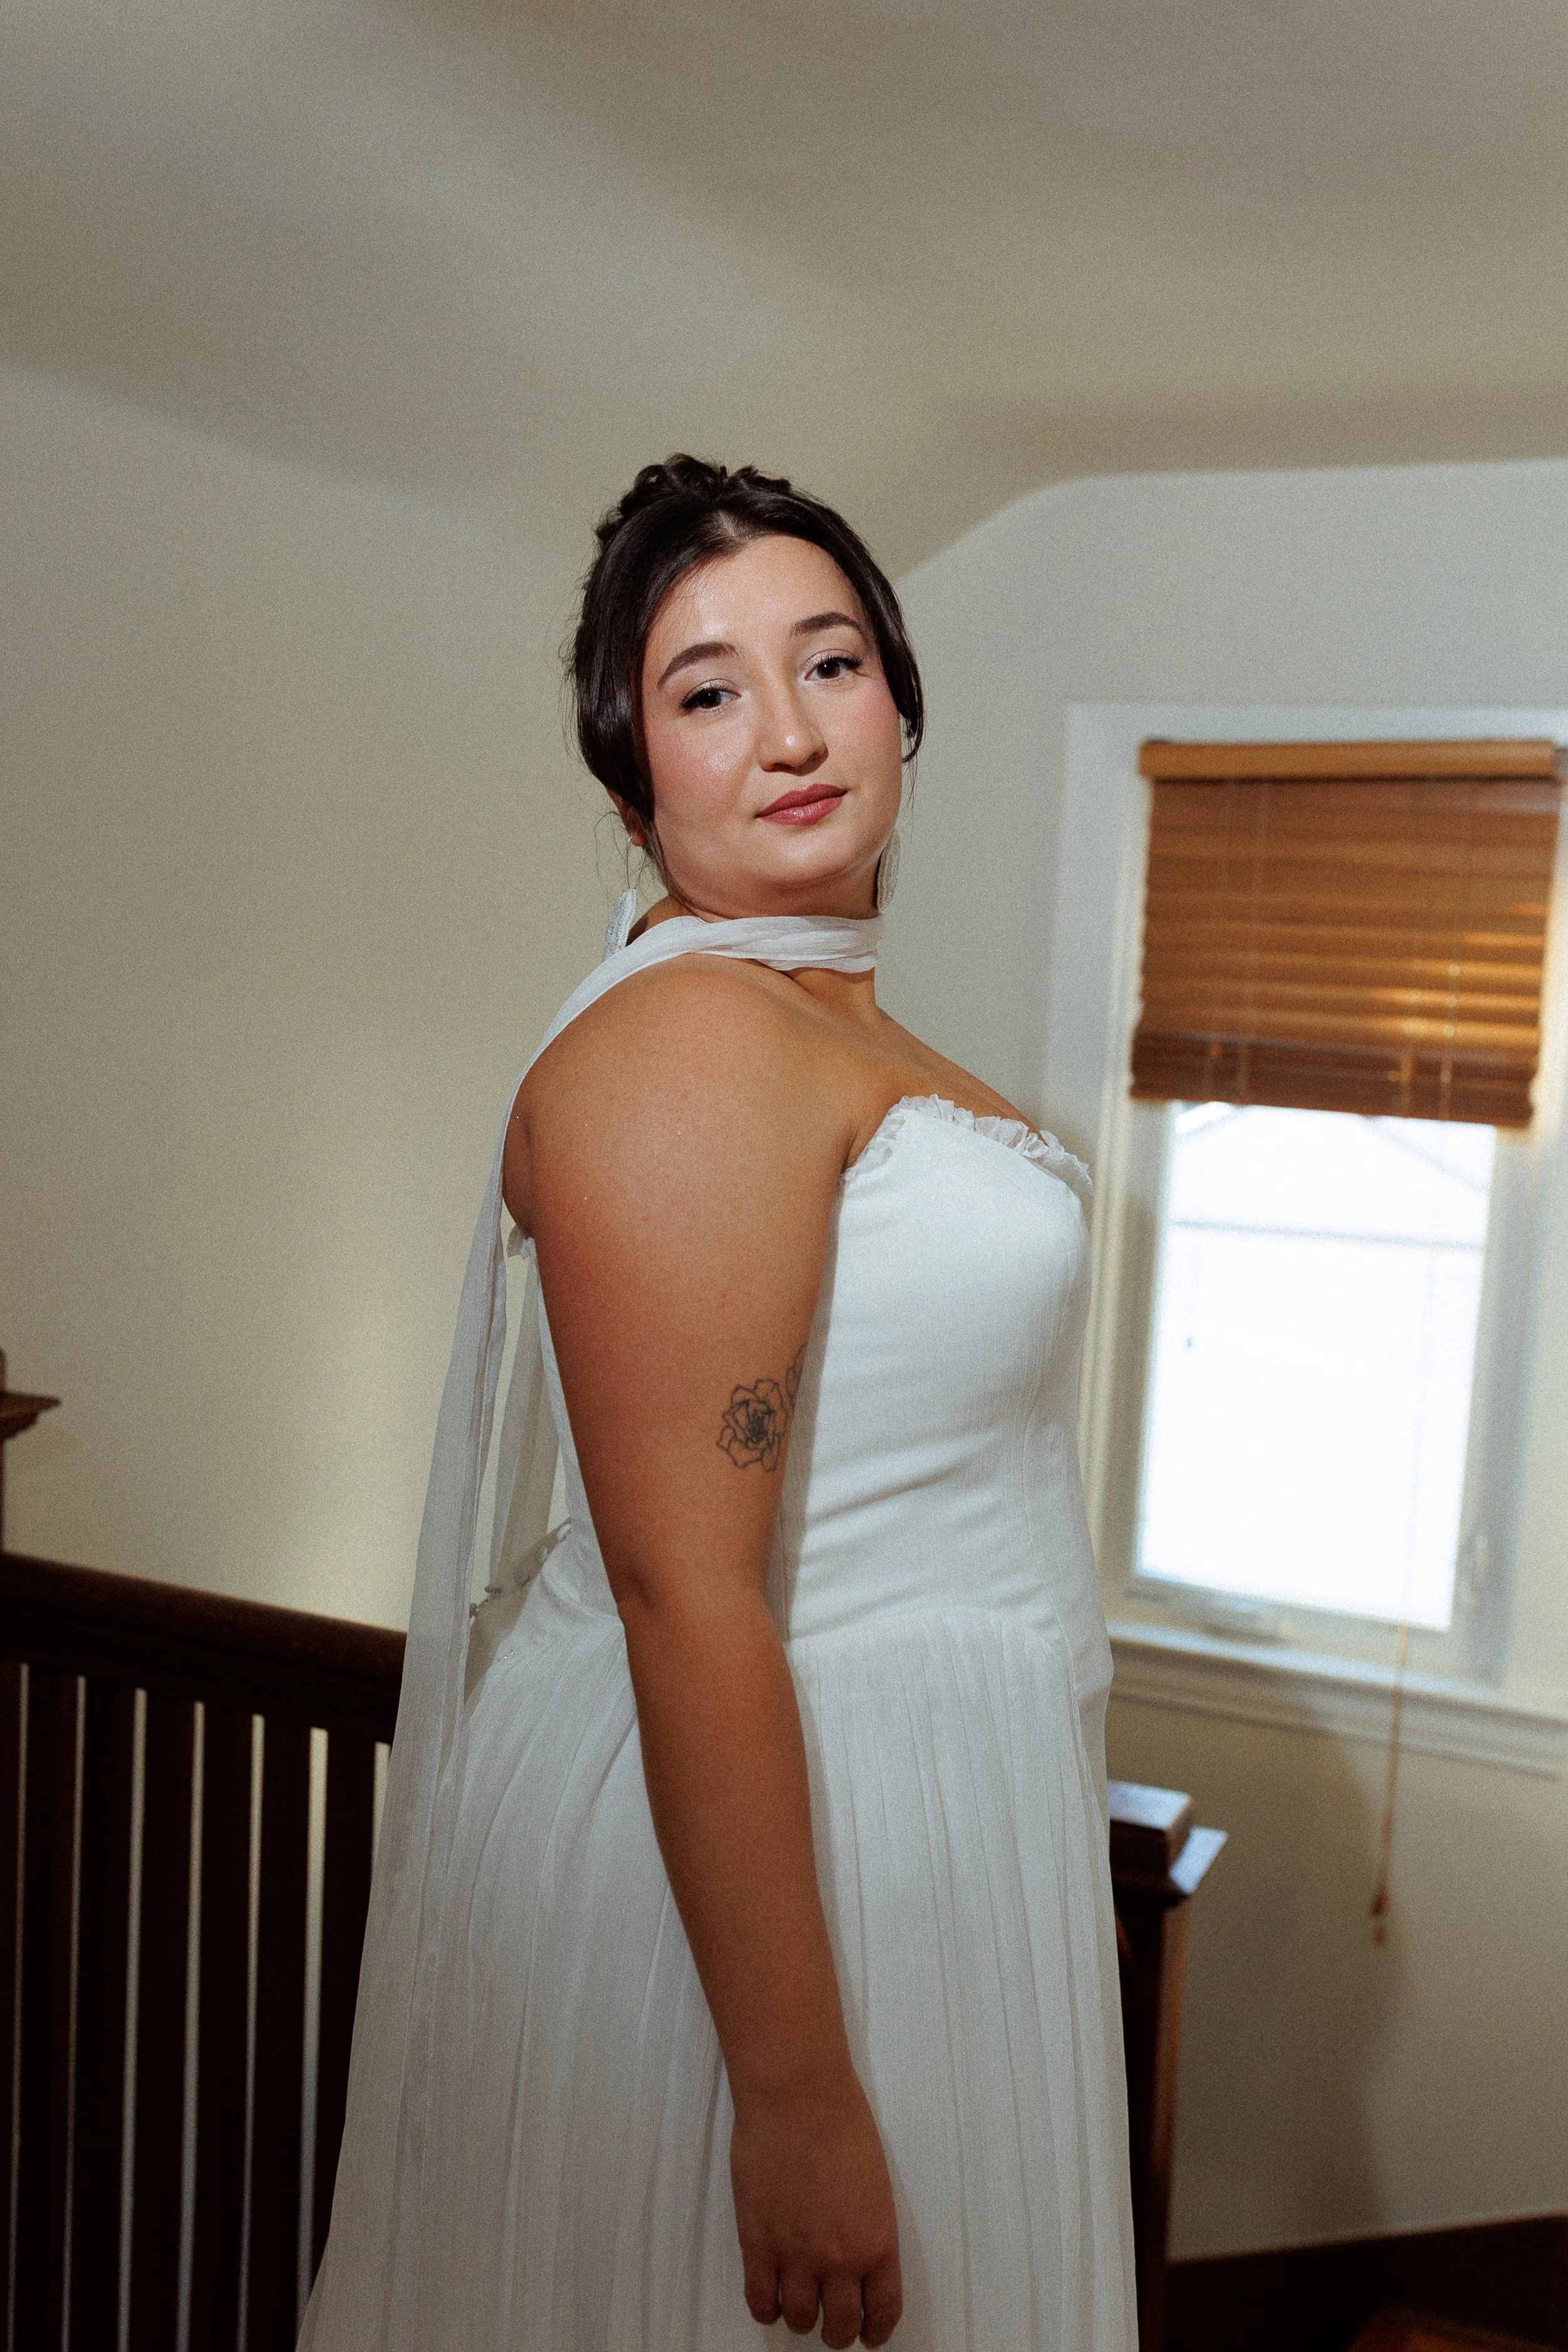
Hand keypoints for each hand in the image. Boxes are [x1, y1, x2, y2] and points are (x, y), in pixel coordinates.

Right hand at [730, 2071, 902, 2347]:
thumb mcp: (875, 2185)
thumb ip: (867, 2231)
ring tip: (801, 2307)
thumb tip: (856, 2262)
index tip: (870, 2336)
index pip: (883, 2311)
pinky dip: (767, 2310)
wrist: (797, 2094)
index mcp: (878, 2242)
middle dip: (838, 2332)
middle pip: (840, 2327)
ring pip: (801, 2320)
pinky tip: (772, 2300)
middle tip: (833, 2324)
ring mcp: (796, 2254)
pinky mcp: (758, 2243)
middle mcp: (840, 2258)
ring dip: (803, 2319)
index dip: (875, 2331)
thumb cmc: (841, 2122)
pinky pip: (761, 2301)